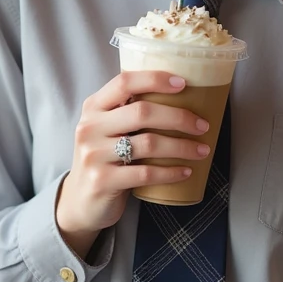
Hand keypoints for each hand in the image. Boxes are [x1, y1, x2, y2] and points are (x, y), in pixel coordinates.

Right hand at [56, 71, 209, 253]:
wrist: (79, 202)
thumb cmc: (104, 158)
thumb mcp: (107, 128)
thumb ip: (129, 111)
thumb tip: (180, 95)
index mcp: (94, 107)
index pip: (125, 82)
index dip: (155, 79)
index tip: (183, 83)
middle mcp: (90, 127)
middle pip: (142, 112)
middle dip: (179, 117)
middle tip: (203, 125)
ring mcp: (93, 155)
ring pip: (148, 144)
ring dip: (182, 146)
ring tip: (203, 150)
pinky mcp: (102, 181)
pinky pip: (146, 173)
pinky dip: (171, 172)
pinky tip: (186, 171)